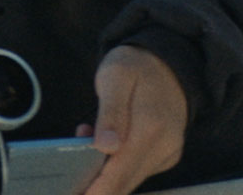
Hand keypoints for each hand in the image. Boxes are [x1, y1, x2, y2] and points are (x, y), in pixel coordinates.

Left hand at [75, 45, 187, 194]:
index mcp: (150, 128)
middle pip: (123, 185)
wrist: (170, 61)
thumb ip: (111, 112)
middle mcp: (164, 147)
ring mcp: (168, 153)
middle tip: (72, 161)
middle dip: (95, 182)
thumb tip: (107, 147)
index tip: (75, 193)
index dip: (94, 192)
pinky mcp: (168, 156)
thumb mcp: (116, 76)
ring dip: (105, 172)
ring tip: (88, 137)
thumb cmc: (136, 65)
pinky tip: (107, 144)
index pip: (119, 176)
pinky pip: (138, 171)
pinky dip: (118, 165)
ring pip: (130, 180)